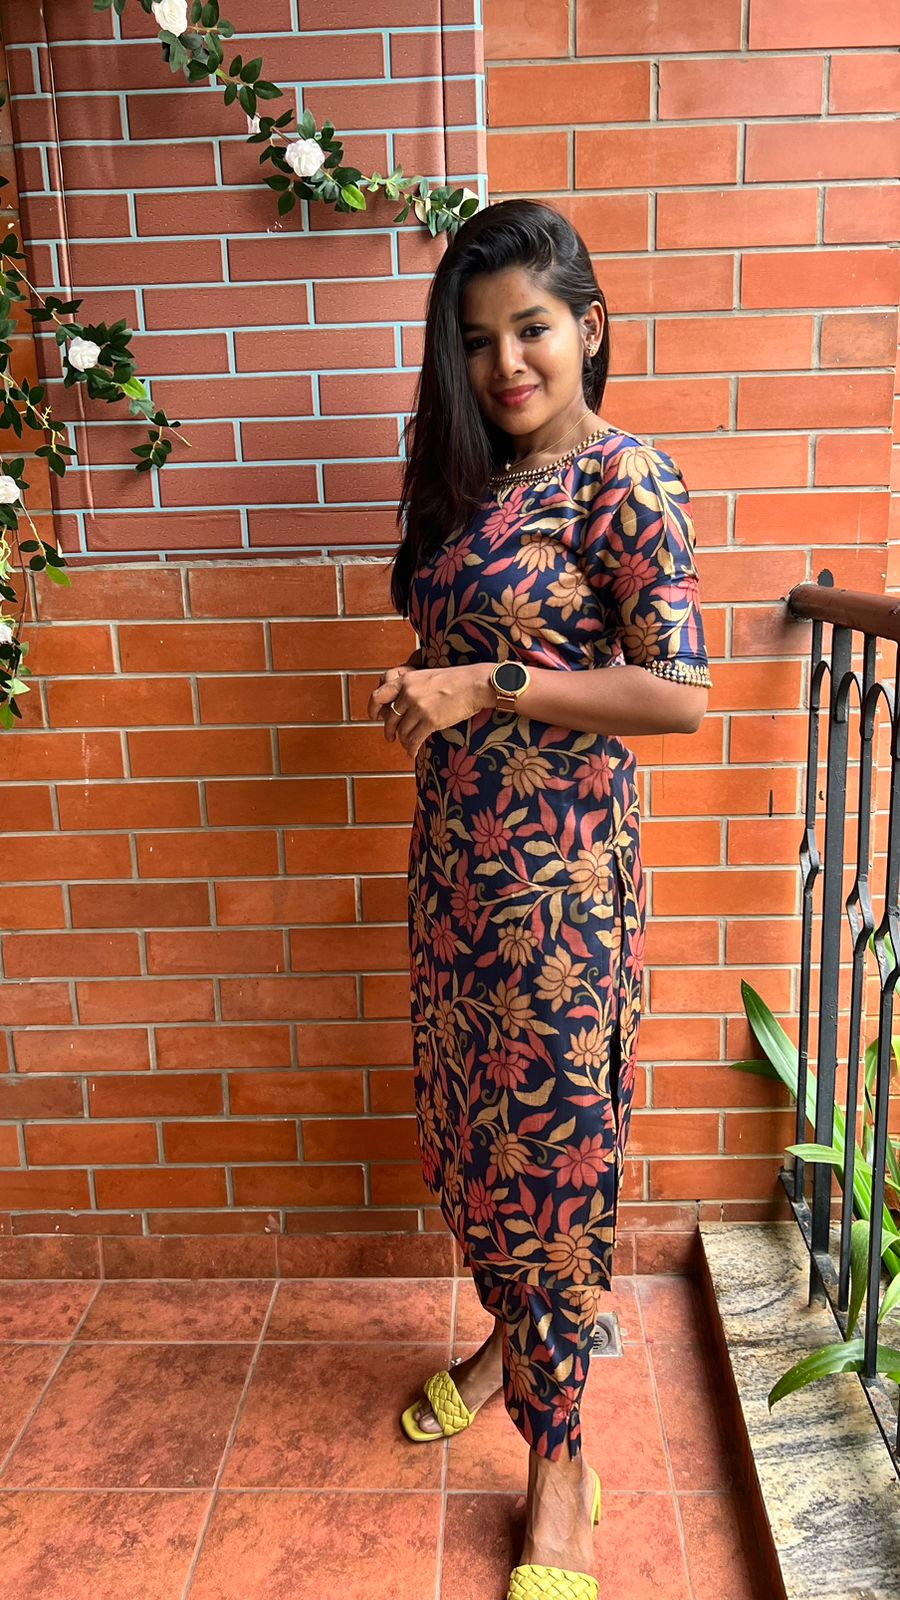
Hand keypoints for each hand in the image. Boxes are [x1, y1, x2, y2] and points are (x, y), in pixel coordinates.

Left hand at [369, 661, 493, 758]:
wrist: (474, 684)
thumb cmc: (456, 679)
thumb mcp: (427, 676)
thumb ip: (411, 687)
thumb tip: (401, 703)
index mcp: (406, 681)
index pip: (379, 695)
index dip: (372, 708)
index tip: (373, 716)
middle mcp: (409, 694)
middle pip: (390, 718)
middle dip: (388, 731)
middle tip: (390, 738)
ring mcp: (419, 708)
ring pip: (402, 731)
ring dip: (403, 740)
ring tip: (407, 744)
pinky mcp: (431, 721)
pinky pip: (414, 740)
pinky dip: (411, 749)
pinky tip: (413, 752)